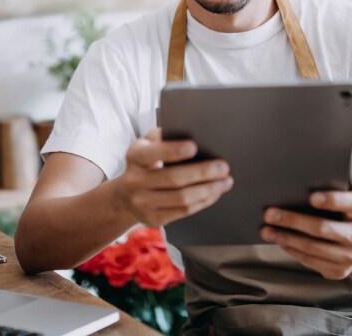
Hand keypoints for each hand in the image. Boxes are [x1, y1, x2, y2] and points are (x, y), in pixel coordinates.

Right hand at [114, 128, 232, 227]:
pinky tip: (215, 193)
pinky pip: (183, 211)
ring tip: (225, 181)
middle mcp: (135, 181)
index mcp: (135, 157)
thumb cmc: (146, 163)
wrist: (126, 195)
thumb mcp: (148, 145)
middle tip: (223, 167)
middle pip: (173, 178)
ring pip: (182, 198)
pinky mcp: (153, 219)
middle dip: (202, 173)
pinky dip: (203, 201)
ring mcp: (143, 203)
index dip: (173, 150)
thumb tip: (195, 132)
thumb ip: (164, 137)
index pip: (153, 153)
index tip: (194, 147)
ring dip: (208, 190)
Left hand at [260, 191, 351, 279]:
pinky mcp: (339, 272)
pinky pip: (310, 260)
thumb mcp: (344, 205)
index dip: (332, 200)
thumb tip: (290, 195)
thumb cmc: (344, 218)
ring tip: (266, 230)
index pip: (350, 203)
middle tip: (269, 214)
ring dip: (285, 238)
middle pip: (322, 228)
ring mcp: (351, 257)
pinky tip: (280, 241)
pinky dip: (292, 250)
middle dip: (292, 220)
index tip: (311, 198)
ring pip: (312, 247)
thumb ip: (326, 198)